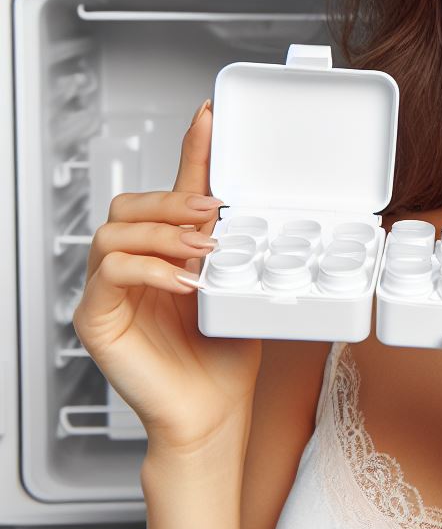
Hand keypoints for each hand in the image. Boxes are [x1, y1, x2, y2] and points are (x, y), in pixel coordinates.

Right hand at [72, 99, 262, 453]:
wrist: (212, 411)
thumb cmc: (223, 355)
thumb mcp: (237, 286)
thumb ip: (234, 247)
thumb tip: (257, 209)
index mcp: (167, 253)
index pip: (171, 191)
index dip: (190, 151)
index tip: (210, 116)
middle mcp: (134, 266)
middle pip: (130, 203)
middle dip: (172, 198)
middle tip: (210, 210)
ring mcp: (110, 291)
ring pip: (116, 230)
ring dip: (164, 231)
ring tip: (203, 248)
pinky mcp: (97, 318)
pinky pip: (111, 272)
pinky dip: (151, 269)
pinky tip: (184, 281)